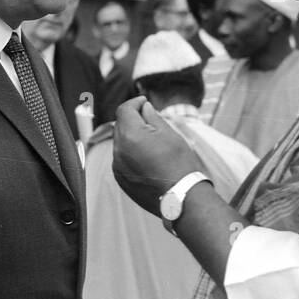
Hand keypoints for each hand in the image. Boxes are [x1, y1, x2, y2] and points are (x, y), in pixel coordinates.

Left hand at [112, 97, 207, 213]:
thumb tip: (143, 107)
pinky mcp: (120, 178)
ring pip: (120, 143)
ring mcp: (117, 166)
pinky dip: (130, 154)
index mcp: (130, 135)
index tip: (144, 102)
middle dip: (133, 120)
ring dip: (131, 138)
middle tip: (150, 120)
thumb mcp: (169, 134)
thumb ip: (152, 117)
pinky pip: (121, 159)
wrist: (181, 197)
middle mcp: (118, 150)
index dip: (135, 103)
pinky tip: (148, 159)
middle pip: (120, 126)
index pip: (124, 110)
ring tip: (152, 142)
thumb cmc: (179, 163)